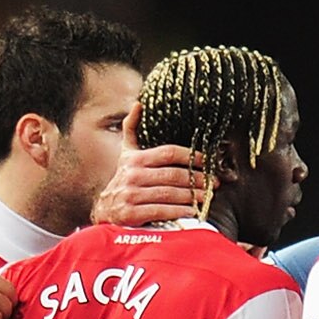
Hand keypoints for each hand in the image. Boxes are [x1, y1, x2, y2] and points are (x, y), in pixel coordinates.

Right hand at [95, 125, 213, 226]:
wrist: (105, 209)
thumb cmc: (123, 180)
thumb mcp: (125, 154)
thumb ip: (132, 129)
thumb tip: (138, 104)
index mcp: (135, 159)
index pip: (168, 153)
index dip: (190, 156)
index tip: (206, 161)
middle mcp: (132, 175)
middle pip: (173, 175)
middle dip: (196, 179)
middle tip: (213, 183)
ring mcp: (131, 195)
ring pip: (170, 194)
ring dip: (192, 196)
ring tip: (206, 197)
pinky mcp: (132, 214)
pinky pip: (161, 211)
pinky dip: (179, 212)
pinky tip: (192, 212)